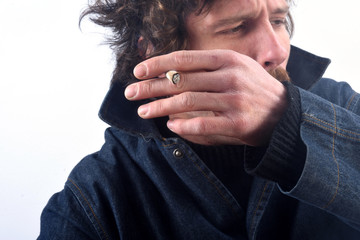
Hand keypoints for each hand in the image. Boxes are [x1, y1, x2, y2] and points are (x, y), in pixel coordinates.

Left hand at [125, 49, 287, 145]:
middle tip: (131, 93)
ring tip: (144, 111)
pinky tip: (170, 126)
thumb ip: (206, 70)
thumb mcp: (235, 68)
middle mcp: (230, 77)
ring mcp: (234, 100)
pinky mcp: (237, 123)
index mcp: (227, 60)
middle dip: (151, 86)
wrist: (285, 114)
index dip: (158, 64)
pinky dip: (183, 126)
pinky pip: (202, 124)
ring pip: (187, 102)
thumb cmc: (253, 89)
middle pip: (181, 81)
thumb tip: (170, 77)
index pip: (184, 59)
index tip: (138, 71)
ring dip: (160, 107)